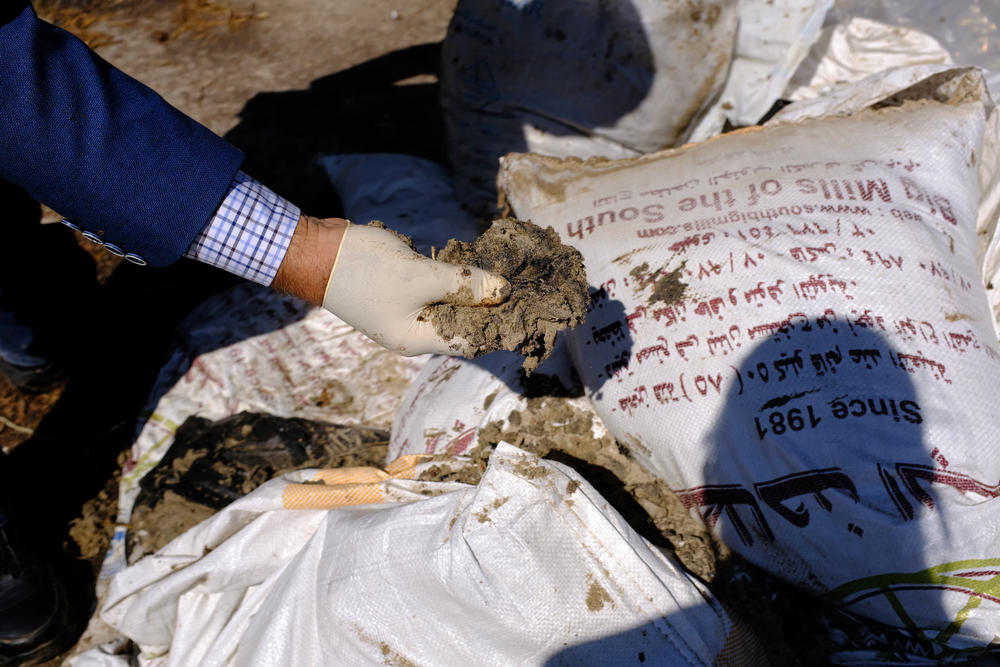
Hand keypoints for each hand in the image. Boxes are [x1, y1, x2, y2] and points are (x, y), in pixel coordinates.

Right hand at [273, 216, 509, 355]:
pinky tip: (469, 262)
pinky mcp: (397, 292)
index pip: (472, 341)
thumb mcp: (419, 276)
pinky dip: (450, 278)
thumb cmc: (363, 269)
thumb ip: (463, 285)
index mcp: (417, 340)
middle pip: (462, 323)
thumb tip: (504, 291)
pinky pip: (433, 290)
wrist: (313, 252)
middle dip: (490, 305)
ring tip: (503, 270)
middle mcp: (412, 333)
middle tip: (522, 283)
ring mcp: (403, 312)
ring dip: (471, 289)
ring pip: (448, 305)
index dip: (501, 325)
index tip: (529, 307)